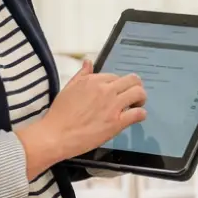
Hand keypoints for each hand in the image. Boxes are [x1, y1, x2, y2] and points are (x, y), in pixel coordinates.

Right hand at [18, 61, 146, 176]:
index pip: (116, 76)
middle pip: (132, 80)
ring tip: (137, 105)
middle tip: (133, 96)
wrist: (55, 135)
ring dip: (141, 98)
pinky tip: (137, 117)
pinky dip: (141, 114)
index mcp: (93, 81)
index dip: (118, 85)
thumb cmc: (59, 114)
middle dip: (136, 86)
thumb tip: (88, 62)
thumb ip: (81, 75)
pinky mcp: (116, 122)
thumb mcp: (68, 89)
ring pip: (139, 93)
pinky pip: (138, 113)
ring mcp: (112, 106)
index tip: (118, 93)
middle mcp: (105, 90)